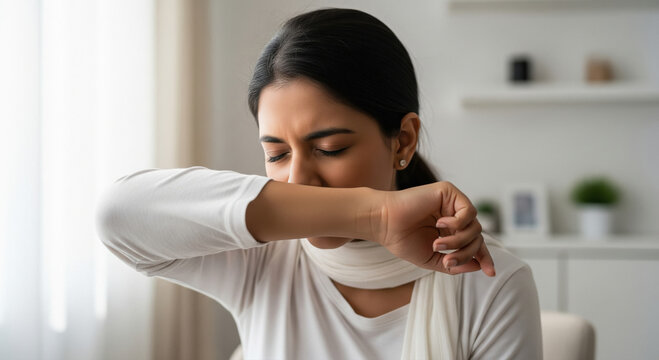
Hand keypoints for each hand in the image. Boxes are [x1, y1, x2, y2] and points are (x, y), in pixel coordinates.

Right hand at [375, 181, 495, 276]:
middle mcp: (453, 216)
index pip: (474, 243)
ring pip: (475, 227)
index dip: (484, 257)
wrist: (384, 224)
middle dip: (466, 253)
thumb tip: (479, 265)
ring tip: (437, 244)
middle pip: (477, 237)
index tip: (490, 272)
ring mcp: (451, 203)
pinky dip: (458, 223)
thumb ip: (455, 264)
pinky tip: (440, 225)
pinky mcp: (448, 192)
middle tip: (447, 261)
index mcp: (450, 231)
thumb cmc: (402, 240)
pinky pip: (468, 211)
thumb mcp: (432, 259)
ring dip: (459, 240)